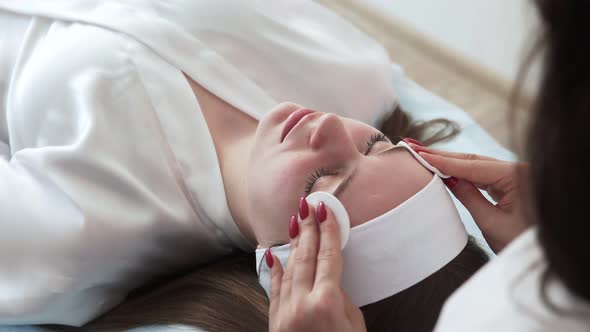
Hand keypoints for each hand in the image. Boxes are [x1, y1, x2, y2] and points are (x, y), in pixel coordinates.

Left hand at [266, 198, 365, 331]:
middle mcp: (302, 302)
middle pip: (306, 256)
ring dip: (294, 243)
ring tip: (296, 220)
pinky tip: (272, 253)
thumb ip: (342, 299)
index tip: (325, 209)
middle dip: (308, 227)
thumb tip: (331, 281)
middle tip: (307, 205)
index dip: (328, 231)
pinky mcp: (275, 321)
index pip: (328, 257)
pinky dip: (274, 269)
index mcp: (326, 301)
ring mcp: (285, 311)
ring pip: (289, 268)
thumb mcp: (354, 325)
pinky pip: (273, 288)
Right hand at [410, 144, 529, 252]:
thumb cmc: (522, 243)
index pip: (472, 166)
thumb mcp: (490, 222)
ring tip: (426, 156)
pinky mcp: (513, 184)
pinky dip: (465, 174)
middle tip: (417, 149)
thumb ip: (468, 196)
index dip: (444, 161)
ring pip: (478, 166)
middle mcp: (518, 170)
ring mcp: (516, 176)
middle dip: (445, 156)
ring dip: (452, 164)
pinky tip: (448, 171)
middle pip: (474, 161)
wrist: (544, 257)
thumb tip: (446, 178)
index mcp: (517, 175)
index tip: (420, 154)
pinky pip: (484, 176)